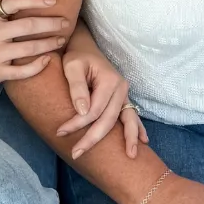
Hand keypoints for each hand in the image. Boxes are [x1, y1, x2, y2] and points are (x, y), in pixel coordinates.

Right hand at [0, 0, 67, 90]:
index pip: (14, 2)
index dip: (35, 0)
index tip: (53, 1)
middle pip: (27, 26)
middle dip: (50, 24)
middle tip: (65, 22)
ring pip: (28, 48)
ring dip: (48, 44)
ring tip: (61, 39)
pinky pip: (21, 71)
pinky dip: (36, 67)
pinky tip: (47, 60)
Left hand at [57, 23, 147, 159]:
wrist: (85, 48)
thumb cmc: (77, 57)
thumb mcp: (72, 67)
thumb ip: (77, 88)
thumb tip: (83, 112)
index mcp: (110, 80)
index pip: (94, 110)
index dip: (77, 123)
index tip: (60, 131)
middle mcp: (121, 87)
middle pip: (109, 119)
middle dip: (93, 138)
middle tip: (76, 153)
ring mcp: (124, 93)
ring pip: (128, 119)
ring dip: (129, 138)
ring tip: (131, 156)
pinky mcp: (122, 98)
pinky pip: (132, 115)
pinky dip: (138, 128)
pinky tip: (143, 141)